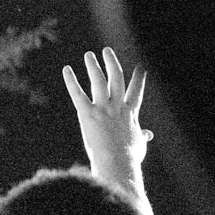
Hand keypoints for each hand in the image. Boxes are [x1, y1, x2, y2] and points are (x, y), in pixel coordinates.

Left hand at [62, 47, 150, 182]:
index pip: (136, 91)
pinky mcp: (88, 114)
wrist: (118, 163)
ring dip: (94, 66)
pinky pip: (77, 93)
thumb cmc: (128, 158)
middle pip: (116, 78)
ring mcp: (103, 108)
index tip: (140, 67)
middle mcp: (118, 106)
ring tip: (89, 55)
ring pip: (99, 81)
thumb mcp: (138, 145)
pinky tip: (66, 69)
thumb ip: (141, 136)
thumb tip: (148, 134)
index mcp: (130, 113)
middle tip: (106, 51)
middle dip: (112, 63)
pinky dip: (71, 81)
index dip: (138, 78)